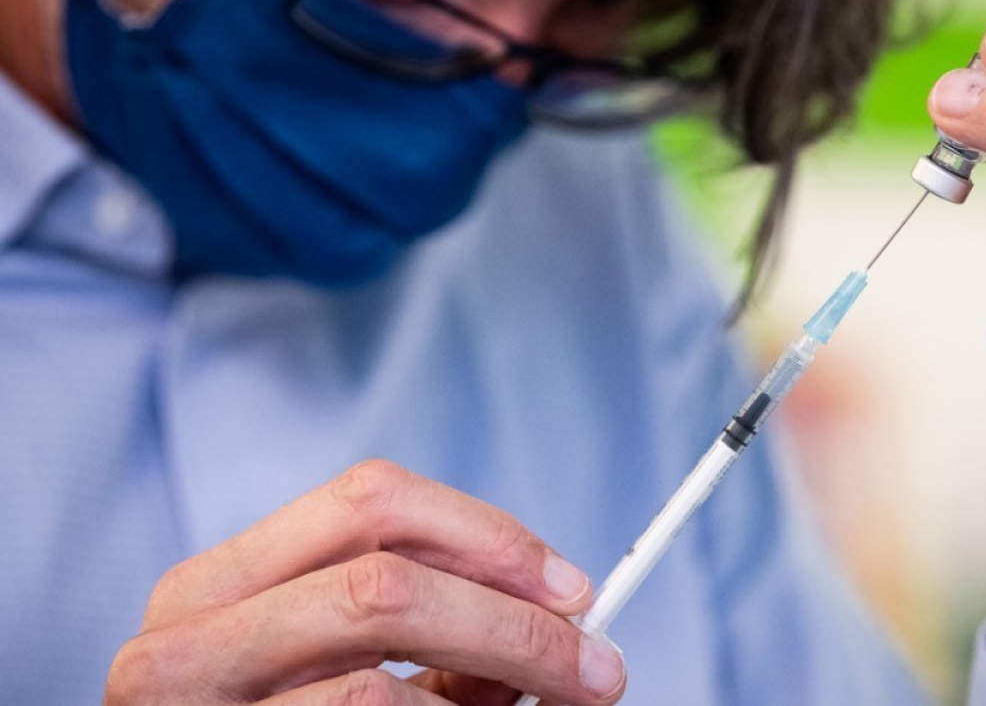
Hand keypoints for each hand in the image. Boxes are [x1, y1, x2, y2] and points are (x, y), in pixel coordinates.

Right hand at [103, 460, 625, 705]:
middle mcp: (185, 639)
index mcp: (219, 582)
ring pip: (377, 684)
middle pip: (384, 583)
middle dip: (513, 624)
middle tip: (596, 667)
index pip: (370, 501)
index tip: (572, 587)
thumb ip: (430, 636)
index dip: (488, 535)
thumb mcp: (340, 665)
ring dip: (493, 690)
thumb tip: (563, 629)